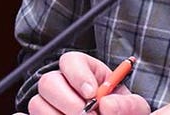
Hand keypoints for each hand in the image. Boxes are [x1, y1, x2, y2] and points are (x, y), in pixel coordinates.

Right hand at [28, 51, 149, 114]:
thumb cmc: (120, 112)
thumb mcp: (132, 107)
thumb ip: (127, 105)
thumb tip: (107, 104)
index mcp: (85, 71)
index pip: (71, 61)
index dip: (78, 75)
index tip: (92, 93)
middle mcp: (62, 84)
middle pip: (48, 82)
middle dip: (67, 100)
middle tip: (85, 114)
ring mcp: (49, 103)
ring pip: (37, 104)